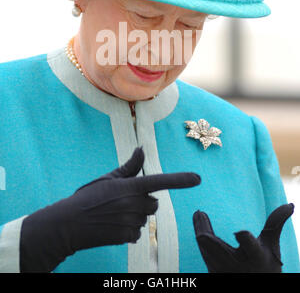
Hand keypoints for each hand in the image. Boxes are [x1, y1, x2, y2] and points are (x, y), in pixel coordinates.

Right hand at [20, 147, 200, 271]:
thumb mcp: (108, 179)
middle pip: (153, 203)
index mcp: (129, 187)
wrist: (68, 225)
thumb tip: (141, 150)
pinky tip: (113, 226)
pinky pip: (138, 233)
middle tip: (122, 201)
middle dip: (144, 202)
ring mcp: (131, 222)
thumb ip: (129, 167)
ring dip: (135, 216)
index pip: (159, 181)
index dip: (180, 180)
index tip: (198, 178)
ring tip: (113, 214)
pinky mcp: (127, 237)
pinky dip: (129, 230)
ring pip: (145, 218)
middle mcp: (133, 204)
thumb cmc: (87, 198)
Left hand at [193, 203, 293, 272]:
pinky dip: (201, 241)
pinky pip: (203, 254)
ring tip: (199, 215)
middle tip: (199, 213)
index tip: (239, 232)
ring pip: (205, 249)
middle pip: (214, 247)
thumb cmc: (265, 264)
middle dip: (204, 230)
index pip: (249, 246)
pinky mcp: (214, 274)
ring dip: (200, 230)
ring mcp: (223, 271)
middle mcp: (237, 265)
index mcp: (255, 256)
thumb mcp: (271, 244)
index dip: (245, 239)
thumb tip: (290, 204)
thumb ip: (275, 223)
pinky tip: (199, 225)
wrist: (258, 286)